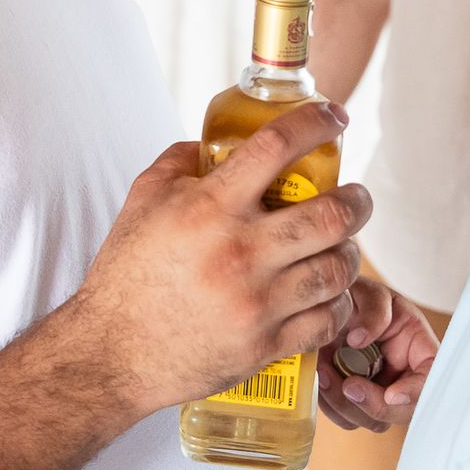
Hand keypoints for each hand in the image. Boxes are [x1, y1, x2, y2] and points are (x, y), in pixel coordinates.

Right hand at [62, 103, 370, 417]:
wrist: (112, 352)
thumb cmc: (126, 274)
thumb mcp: (143, 199)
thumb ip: (181, 161)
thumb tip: (213, 142)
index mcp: (211, 206)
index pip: (277, 146)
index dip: (315, 123)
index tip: (334, 117)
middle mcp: (241, 251)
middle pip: (331, 215)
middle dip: (357, 200)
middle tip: (355, 196)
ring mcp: (258, 302)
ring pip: (337, 270)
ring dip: (350, 253)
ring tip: (342, 246)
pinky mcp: (265, 345)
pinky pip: (327, 320)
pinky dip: (337, 305)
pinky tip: (329, 294)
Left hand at [315, 276, 439, 432]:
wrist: (332, 306)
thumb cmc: (360, 296)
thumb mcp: (373, 293)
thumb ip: (375, 311)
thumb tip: (360, 340)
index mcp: (420, 351)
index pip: (431, 381)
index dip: (415, 393)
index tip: (391, 394)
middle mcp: (404, 376)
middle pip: (401, 411)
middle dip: (373, 404)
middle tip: (347, 384)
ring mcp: (380, 390)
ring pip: (372, 420)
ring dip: (346, 405)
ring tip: (324, 373)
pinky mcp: (355, 399)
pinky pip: (347, 416)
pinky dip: (331, 403)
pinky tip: (320, 376)